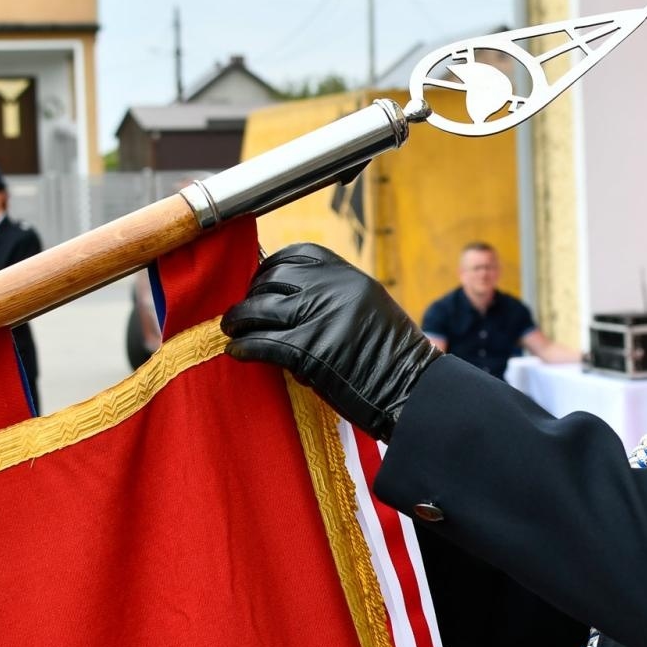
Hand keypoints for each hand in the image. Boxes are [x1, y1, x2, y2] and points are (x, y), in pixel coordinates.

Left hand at [222, 243, 440, 440]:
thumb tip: (285, 298)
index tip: (259, 285)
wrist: (414, 391)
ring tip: (233, 331)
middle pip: (272, 280)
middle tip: (241, 315)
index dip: (269, 269)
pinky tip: (238, 353)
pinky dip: (244, 348)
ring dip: (239, 321)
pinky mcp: (309, 350)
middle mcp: (333, 288)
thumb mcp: (368, 309)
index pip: (296, 255)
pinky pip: (262, 343)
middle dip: (251, 297)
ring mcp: (320, 316)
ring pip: (259, 309)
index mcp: (349, 275)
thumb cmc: (392, 359)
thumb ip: (333, 297)